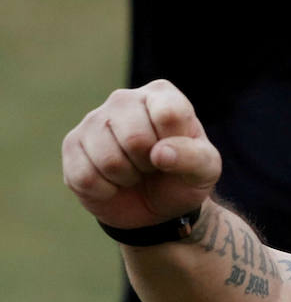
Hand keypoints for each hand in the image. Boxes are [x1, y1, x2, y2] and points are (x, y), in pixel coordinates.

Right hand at [63, 80, 219, 229]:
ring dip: (127, 178)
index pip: (168, 114)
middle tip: (154, 166)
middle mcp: (124, 99)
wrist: (158, 206)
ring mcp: (93, 121)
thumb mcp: (206, 170)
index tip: (177, 152)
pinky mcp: (73, 146)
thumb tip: (159, 153)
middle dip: (149, 164)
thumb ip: (194, 158)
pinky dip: (106, 191)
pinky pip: (86, 177)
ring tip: (135, 172)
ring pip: (108, 160)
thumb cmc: (184, 177)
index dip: (175, 145)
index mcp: (162, 95)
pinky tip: (114, 182)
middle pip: (134, 139)